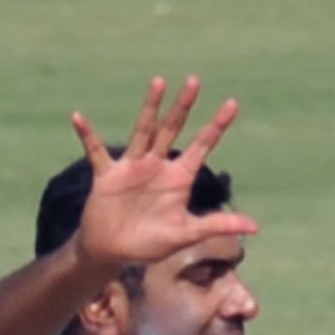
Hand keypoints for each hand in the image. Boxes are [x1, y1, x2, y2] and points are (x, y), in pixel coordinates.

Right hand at [65, 75, 258, 272]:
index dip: (216, 126)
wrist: (112, 253)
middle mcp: (157, 166)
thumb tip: (255, 227)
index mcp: (178, 178)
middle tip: (194, 81)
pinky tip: (79, 118)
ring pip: (143, 131)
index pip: (202, 146)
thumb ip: (217, 225)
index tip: (233, 104)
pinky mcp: (108, 175)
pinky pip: (96, 151)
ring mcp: (132, 168)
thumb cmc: (149, 244)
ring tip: (159, 82)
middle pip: (172, 129)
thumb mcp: (186, 233)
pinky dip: (87, 135)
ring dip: (150, 108)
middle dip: (183, 107)